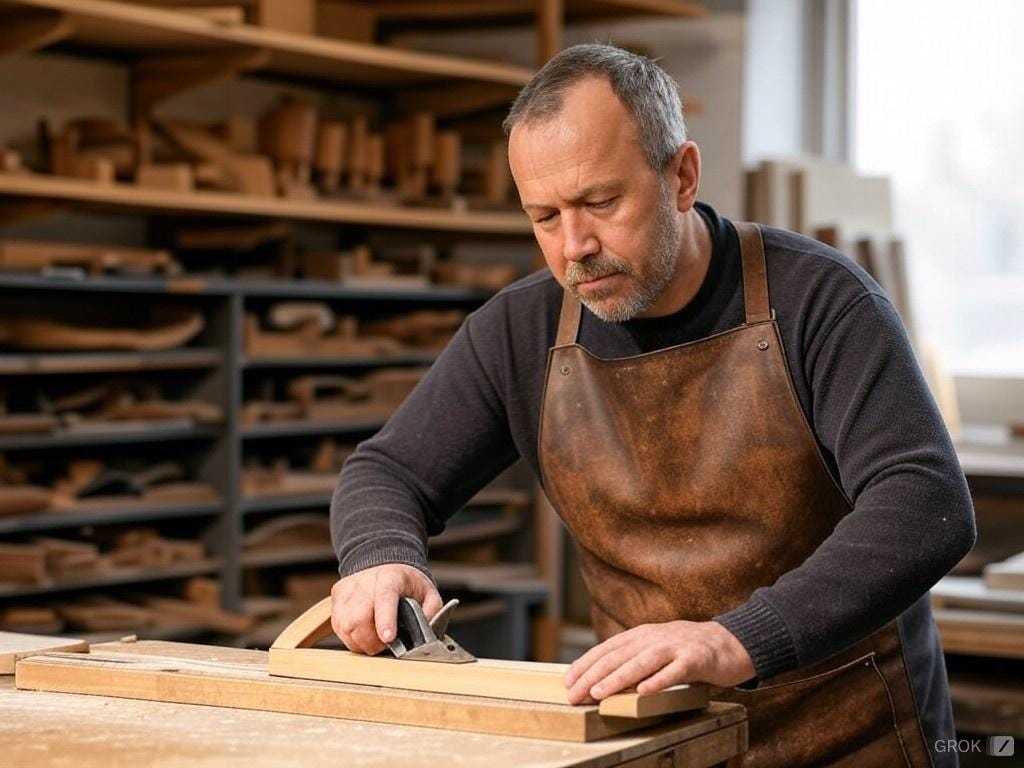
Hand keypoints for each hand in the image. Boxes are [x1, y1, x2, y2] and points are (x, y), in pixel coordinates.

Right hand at [330, 563, 441, 654]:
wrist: (384, 563)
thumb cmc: (406, 583)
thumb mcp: (428, 592)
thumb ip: (432, 611)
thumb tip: (428, 632)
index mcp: (391, 578)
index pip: (384, 598)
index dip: (385, 620)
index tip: (388, 638)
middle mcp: (365, 581)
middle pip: (359, 618)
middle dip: (371, 641)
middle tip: (384, 645)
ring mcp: (348, 589)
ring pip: (345, 626)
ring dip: (359, 642)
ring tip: (374, 641)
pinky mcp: (337, 597)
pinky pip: (338, 627)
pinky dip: (350, 638)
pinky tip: (363, 634)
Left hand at [564, 620, 754, 703]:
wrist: (728, 642)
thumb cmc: (685, 651)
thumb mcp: (654, 649)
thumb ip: (631, 659)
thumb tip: (599, 678)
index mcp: (640, 635)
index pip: (606, 649)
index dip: (585, 665)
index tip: (567, 682)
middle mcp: (654, 637)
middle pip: (618, 656)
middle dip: (592, 676)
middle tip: (574, 695)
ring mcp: (674, 646)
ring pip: (641, 662)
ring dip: (618, 677)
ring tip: (599, 692)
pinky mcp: (695, 658)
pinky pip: (674, 671)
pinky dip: (658, 681)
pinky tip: (644, 692)